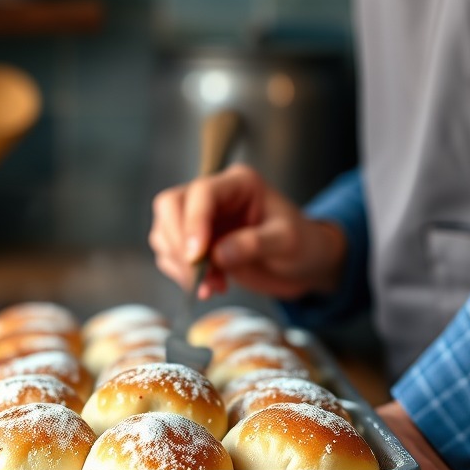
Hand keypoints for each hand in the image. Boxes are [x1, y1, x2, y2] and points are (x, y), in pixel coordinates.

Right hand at [148, 163, 347, 298]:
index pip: (201, 193)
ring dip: (180, 264)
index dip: (193, 223)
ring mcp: (201, 219)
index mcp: (238, 183)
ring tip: (213, 286)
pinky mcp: (195, 243)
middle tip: (197, 275)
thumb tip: (217, 255)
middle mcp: (214, 196)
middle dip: (177, 243)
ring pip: (164, 232)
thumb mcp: (288, 242)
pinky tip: (212, 286)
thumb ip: (254, 244)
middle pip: (170, 206)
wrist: (305, 264)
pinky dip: (182, 275)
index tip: (197, 256)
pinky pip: (170, 255)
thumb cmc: (303, 244)